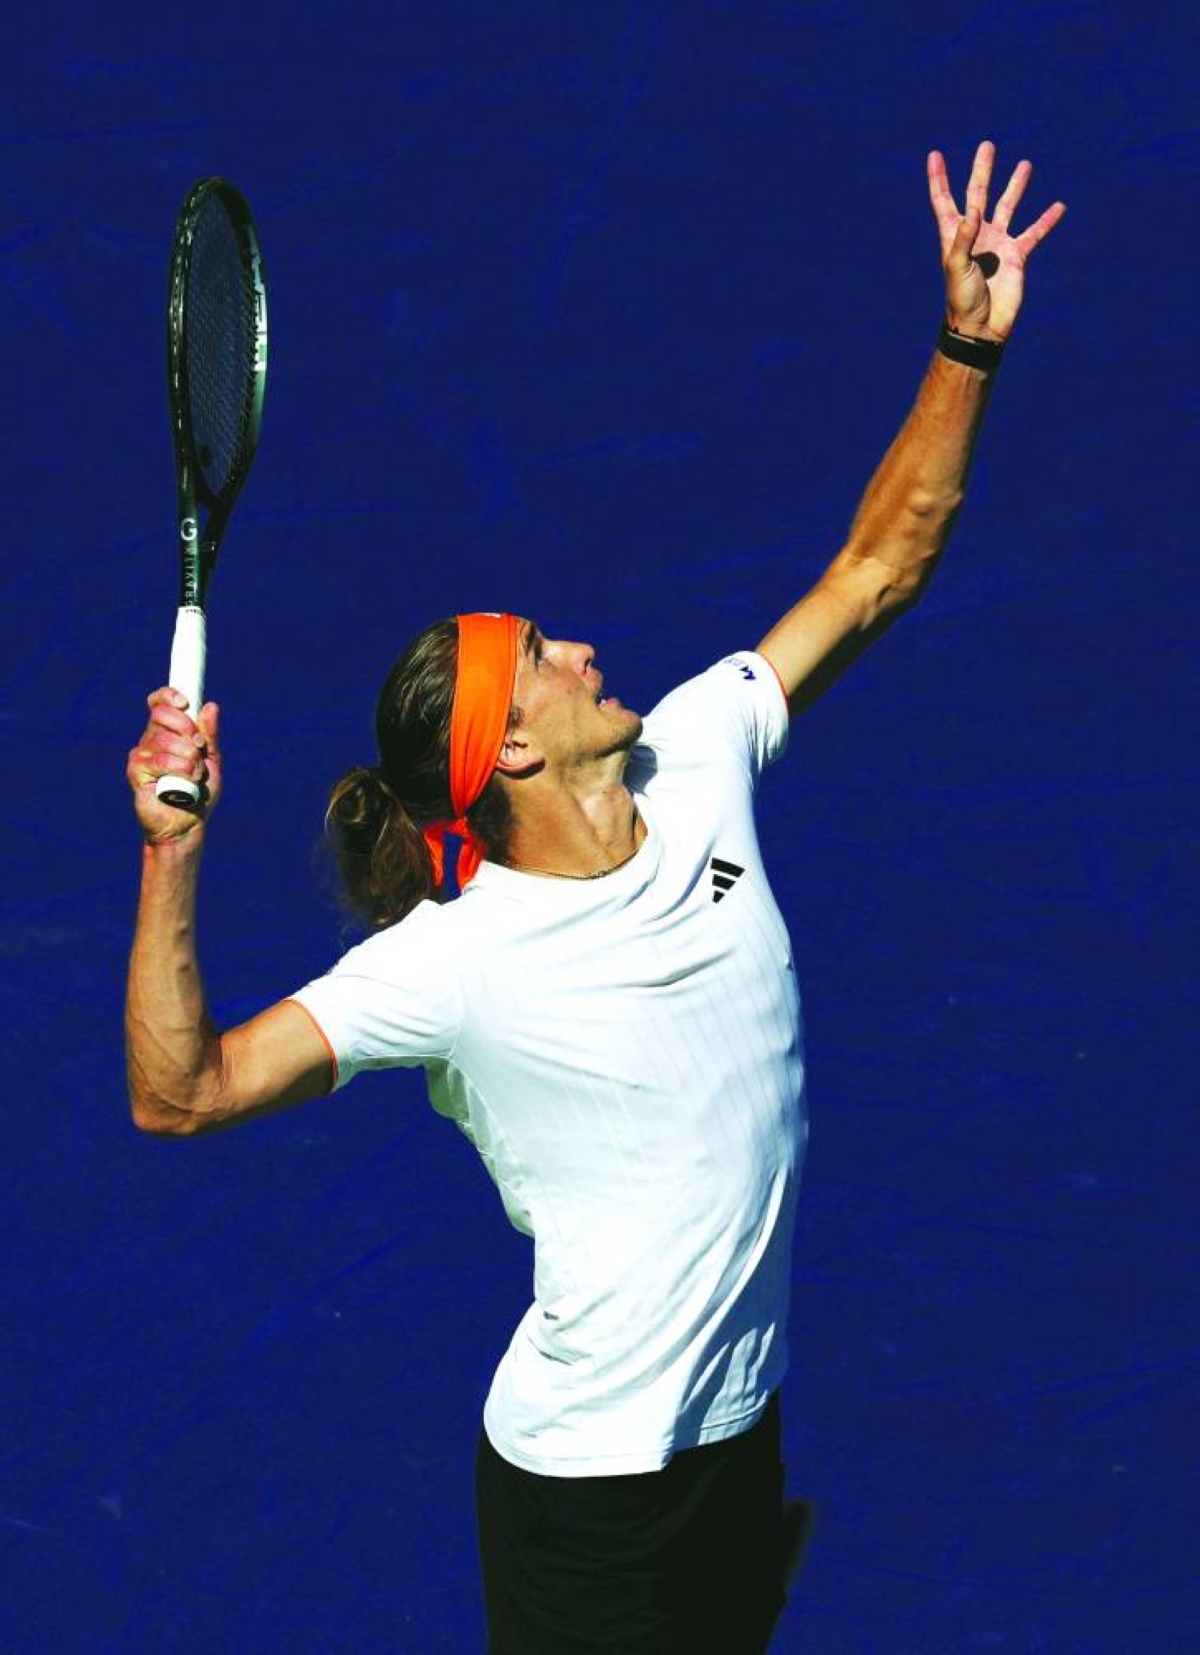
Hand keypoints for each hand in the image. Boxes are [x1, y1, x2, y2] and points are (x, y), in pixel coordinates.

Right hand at [127, 690, 222, 842]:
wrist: (189, 824)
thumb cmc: (199, 793)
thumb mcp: (212, 760)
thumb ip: (210, 735)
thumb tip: (210, 706)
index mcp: (168, 733)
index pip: (159, 703)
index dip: (169, 696)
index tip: (185, 702)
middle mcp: (151, 740)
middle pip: (161, 714)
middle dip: (186, 728)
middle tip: (199, 748)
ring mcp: (141, 755)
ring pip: (165, 740)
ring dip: (189, 758)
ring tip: (195, 775)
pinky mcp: (135, 772)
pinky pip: (158, 761)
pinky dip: (179, 770)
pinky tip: (186, 782)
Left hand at [928, 140, 1066, 342]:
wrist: (982, 326)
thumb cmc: (961, 299)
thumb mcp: (956, 266)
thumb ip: (964, 237)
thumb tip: (973, 210)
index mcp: (954, 235)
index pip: (944, 200)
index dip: (939, 178)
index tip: (935, 155)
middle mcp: (976, 234)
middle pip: (978, 194)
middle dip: (982, 171)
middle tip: (987, 146)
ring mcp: (997, 243)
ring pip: (1008, 206)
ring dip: (1016, 186)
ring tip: (1025, 164)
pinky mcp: (1017, 256)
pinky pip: (1034, 233)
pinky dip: (1047, 220)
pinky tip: (1059, 206)